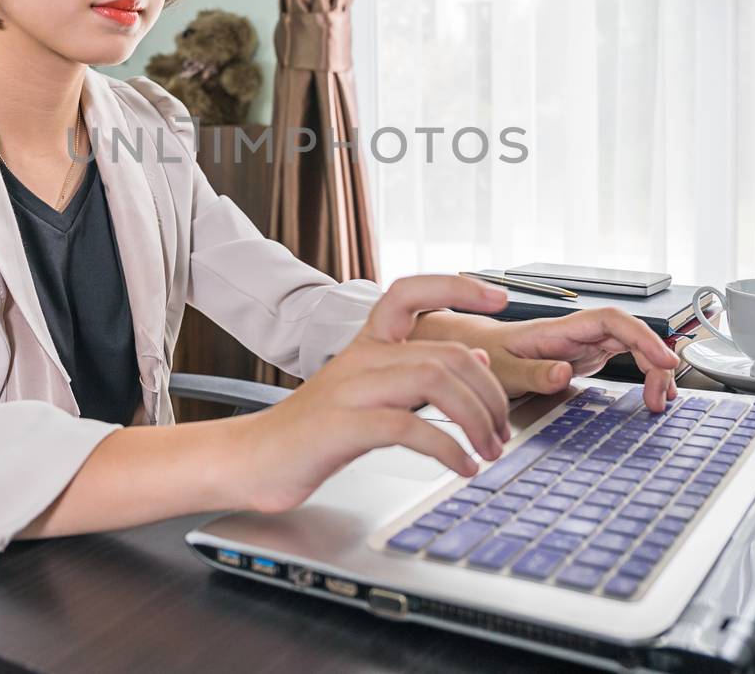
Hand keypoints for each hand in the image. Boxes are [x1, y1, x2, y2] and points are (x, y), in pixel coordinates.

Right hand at [232, 274, 513, 514]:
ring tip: (489, 451)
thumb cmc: (312, 432)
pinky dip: (447, 449)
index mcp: (365, 345)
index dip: (456, 287)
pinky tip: (461, 466)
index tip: (499, 297)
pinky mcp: (343, 427)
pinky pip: (409, 427)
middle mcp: (360, 359)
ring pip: (434, 381)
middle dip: (488, 394)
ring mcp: (350, 391)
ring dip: (476, 419)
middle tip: (502, 429)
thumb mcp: (368, 394)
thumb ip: (417, 373)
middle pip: (445, 353)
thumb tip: (475, 358)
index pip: (409, 292)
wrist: (251, 460)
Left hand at [418, 306, 680, 409]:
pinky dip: (642, 375)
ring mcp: (583, 344)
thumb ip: (533, 373)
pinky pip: (624, 360)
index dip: (642, 335)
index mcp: (558, 330)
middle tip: (660, 397)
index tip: (663, 359)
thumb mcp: (502, 369)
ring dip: (652, 370)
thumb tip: (565, 373)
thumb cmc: (484, 354)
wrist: (473, 348)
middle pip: (630, 334)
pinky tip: (652, 394)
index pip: (611, 320)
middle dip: (654, 360)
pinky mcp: (585, 358)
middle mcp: (576, 333)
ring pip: (631, 347)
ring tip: (659, 401)